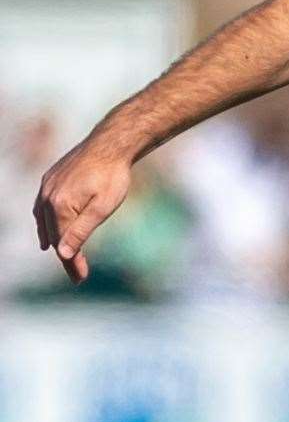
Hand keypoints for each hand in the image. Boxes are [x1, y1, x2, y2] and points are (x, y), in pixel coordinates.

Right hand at [33, 141, 132, 283]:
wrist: (111, 143)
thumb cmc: (113, 175)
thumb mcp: (103, 207)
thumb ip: (81, 231)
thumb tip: (62, 254)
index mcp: (59, 207)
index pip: (63, 244)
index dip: (72, 263)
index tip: (80, 279)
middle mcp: (47, 197)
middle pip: (53, 234)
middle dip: (65, 254)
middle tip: (77, 273)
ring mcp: (46, 187)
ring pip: (44, 220)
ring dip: (52, 239)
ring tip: (61, 256)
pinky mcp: (49, 179)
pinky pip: (42, 206)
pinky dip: (46, 221)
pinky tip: (48, 228)